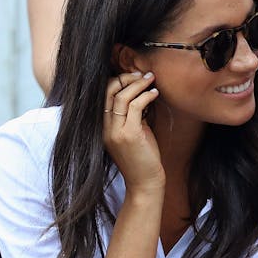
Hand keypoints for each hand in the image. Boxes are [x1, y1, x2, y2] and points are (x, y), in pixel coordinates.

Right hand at [104, 72, 162, 191]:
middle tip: (143, 74)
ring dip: (138, 83)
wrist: (145, 184)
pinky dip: (146, 95)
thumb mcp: (134, 134)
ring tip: (151, 79)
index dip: (117, 81)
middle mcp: (105, 128)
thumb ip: (132, 116)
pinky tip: (154, 93)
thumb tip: (140, 94)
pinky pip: (135, 106)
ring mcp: (115, 132)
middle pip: (108, 91)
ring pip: (121, 97)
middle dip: (126, 78)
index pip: (102, 95)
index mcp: (103, 128)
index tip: (133, 76)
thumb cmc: (142, 159)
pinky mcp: (130, 135)